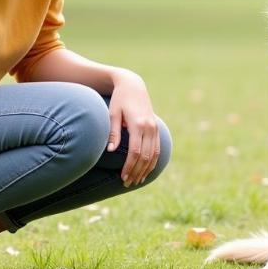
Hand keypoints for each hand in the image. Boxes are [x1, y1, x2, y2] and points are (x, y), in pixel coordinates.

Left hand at [107, 70, 159, 186]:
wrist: (133, 85)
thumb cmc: (119, 99)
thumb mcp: (113, 113)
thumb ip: (113, 132)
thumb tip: (110, 151)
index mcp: (138, 124)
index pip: (135, 152)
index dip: (129, 167)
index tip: (122, 178)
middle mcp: (149, 127)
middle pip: (145, 156)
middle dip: (136, 171)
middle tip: (127, 183)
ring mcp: (154, 128)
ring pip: (153, 155)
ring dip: (145, 169)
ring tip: (136, 180)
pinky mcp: (156, 128)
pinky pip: (157, 149)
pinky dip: (153, 161)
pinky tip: (146, 170)